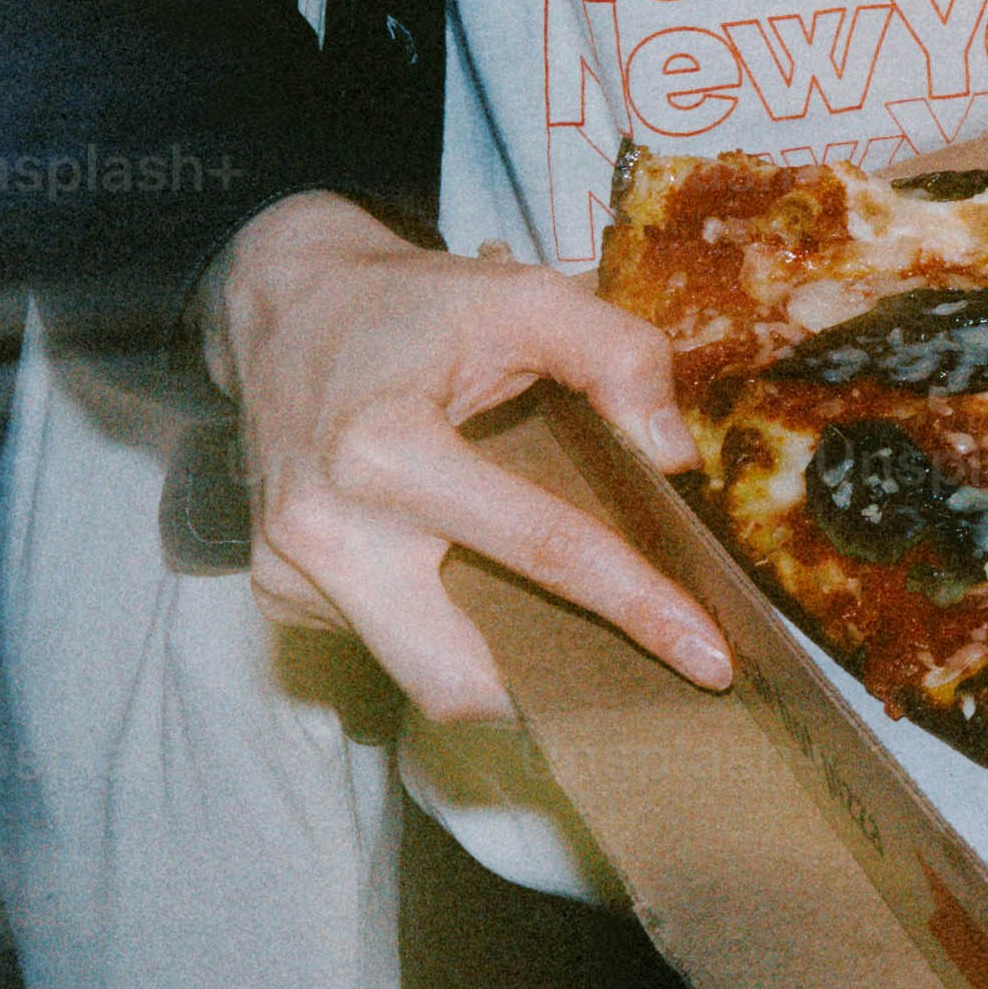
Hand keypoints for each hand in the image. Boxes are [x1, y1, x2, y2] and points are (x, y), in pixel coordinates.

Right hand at [199, 191, 730, 718]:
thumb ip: (616, 354)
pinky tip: (465, 576)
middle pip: (455, 679)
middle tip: (630, 674)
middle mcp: (324, 528)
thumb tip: (672, 458)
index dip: (634, 606)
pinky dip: (442, 629)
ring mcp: (288, 572)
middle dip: (546, 694)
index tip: (709, 658)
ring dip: (498, 668)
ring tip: (556, 623)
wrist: (279, 308)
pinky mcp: (278, 593)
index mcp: (384, 448)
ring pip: (420, 679)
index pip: (538, 548)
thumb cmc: (407, 304)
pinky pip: (384, 645)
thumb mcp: (519, 294)